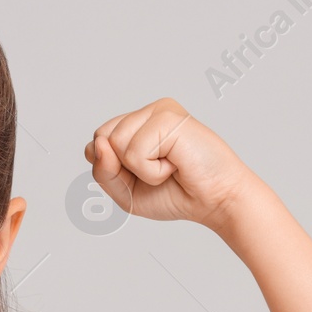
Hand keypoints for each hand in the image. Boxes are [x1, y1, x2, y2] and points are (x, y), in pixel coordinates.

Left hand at [84, 97, 257, 234]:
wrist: (215, 201)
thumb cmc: (176, 194)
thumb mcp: (125, 192)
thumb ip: (103, 171)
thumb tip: (99, 144)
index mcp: (136, 124)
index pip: (96, 143)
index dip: (112, 169)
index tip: (144, 176)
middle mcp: (146, 113)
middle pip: (101, 139)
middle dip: (123, 168)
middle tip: (158, 171)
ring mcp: (158, 111)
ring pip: (115, 143)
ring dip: (141, 171)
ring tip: (169, 166)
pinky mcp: (168, 118)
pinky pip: (134, 153)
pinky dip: (151, 172)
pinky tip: (176, 165)